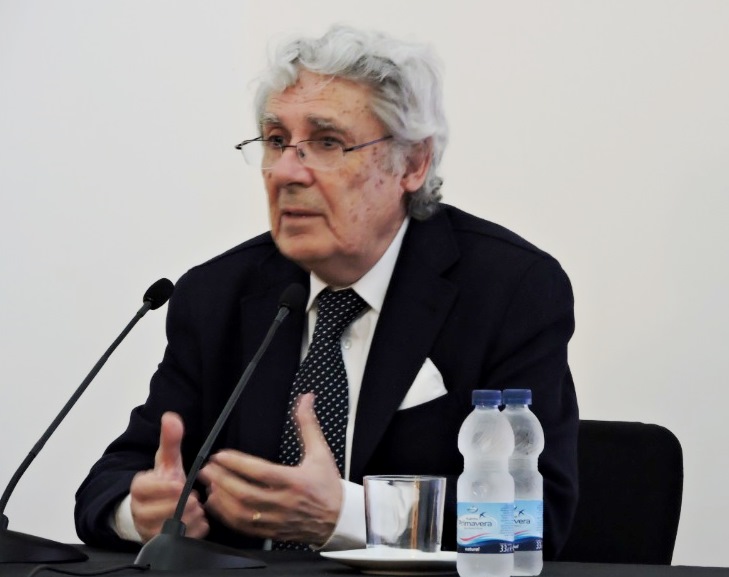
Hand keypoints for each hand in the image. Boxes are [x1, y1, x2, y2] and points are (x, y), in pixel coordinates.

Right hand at [129, 412, 208, 541]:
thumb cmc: (162, 483)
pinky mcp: (162, 544)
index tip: (179, 484)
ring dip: (191, 515)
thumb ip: (170, 440)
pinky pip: (184, 539)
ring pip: (173, 527)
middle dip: (183, 502)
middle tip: (193, 496)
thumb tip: (171, 416)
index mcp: (138, 489)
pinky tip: (196, 519)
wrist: (156, 510)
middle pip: (161, 510)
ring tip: (195, 506)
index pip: (144, 489)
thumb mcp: (167, 461)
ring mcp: (148, 531)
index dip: (163, 488)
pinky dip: (195, 529)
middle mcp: (138, 512)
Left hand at [199, 393, 342, 544]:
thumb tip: (306, 398)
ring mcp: (277, 520)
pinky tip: (219, 504)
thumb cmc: (328, 485)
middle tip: (207, 468)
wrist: (339, 519)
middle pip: (246, 494)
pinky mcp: (272, 532)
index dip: (238, 464)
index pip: (261, 473)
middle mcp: (285, 502)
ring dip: (222, 499)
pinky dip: (227, 516)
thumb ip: (308, 424)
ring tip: (210, 485)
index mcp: (296, 482)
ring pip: (242, 513)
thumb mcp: (320, 452)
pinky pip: (245, 528)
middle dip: (222, 480)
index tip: (221, 455)